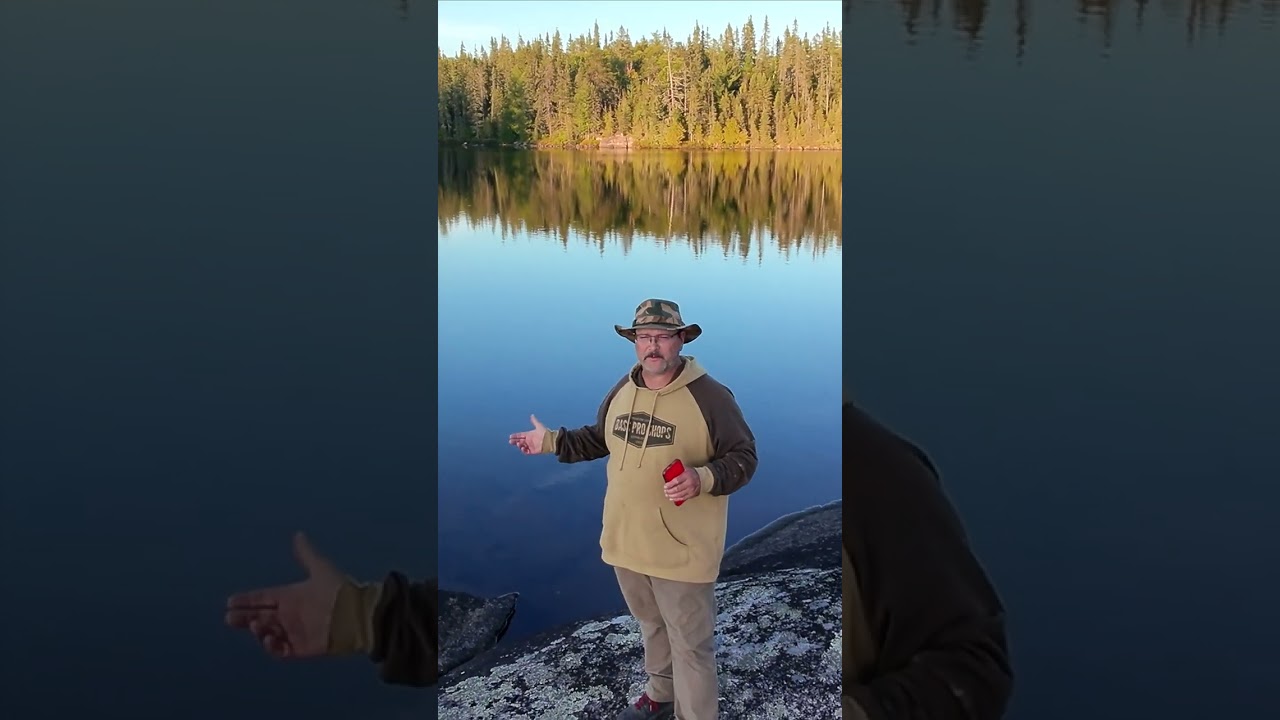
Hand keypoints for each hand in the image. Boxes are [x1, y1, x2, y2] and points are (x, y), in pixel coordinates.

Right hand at [225, 532, 343, 659]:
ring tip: (255, 625)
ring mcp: (295, 632)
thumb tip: (298, 534)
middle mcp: (290, 614)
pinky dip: (271, 647)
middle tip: (229, 618)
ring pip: (267, 633)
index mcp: (291, 596)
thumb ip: (307, 554)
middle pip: (259, 616)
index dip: (246, 600)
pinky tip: (268, 639)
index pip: (263, 598)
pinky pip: (280, 650)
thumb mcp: (321, 569)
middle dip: (243, 617)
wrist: (357, 615)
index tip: (230, 601)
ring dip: (257, 630)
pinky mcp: (301, 648)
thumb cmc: (340, 590)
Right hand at [508, 414, 548, 454]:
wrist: (550, 440)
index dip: (515, 436)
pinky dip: (524, 451)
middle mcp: (529, 440)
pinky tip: (522, 448)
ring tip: (518, 444)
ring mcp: (531, 446)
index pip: (520, 435)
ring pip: (522, 446)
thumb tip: (532, 415)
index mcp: (529, 434)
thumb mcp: (539, 426)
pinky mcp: (533, 451)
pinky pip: (526, 452)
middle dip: (514, 441)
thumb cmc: (545, 433)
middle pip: (519, 441)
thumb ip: (534, 421)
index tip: (510, 436)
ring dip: (519, 445)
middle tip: (510, 441)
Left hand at [663, 466, 701, 503]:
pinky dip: (676, 499)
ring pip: (679, 494)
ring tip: (667, 495)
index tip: (665, 486)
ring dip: (672, 495)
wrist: (702, 478)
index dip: (670, 484)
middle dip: (669, 491)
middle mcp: (690, 483)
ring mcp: (691, 490)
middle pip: (677, 489)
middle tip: (665, 491)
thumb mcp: (685, 469)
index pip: (677, 481)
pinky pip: (683, 498)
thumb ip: (677, 471)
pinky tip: (672, 498)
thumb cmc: (691, 473)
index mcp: (687, 475)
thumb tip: (668, 474)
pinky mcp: (692, 495)